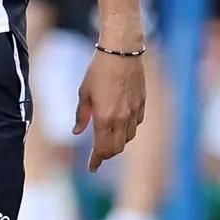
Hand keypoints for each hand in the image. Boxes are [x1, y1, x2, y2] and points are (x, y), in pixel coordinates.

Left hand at [74, 50, 147, 171]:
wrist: (122, 51)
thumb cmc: (99, 70)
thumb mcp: (84, 92)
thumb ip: (82, 115)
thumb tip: (77, 131)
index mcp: (105, 118)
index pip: (102, 148)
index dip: (97, 160)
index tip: (92, 168)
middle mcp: (122, 118)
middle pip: (117, 147)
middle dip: (107, 154)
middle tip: (98, 155)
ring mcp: (134, 111)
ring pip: (128, 137)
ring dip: (118, 142)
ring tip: (108, 139)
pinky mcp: (142, 103)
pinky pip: (137, 124)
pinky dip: (129, 129)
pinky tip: (122, 124)